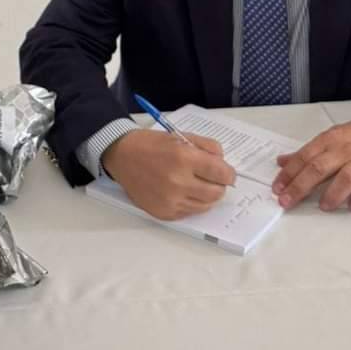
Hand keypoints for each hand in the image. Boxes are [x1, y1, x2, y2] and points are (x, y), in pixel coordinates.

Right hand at [101, 129, 235, 221]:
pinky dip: (191, 203)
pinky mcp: (164, 212)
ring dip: (206, 196)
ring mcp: (170, 200)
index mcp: (184, 158)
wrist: (122, 156)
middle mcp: (178, 181)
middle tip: (213, 179)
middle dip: (219, 185)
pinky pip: (189, 213)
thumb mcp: (181, 136)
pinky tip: (183, 192)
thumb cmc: (151, 144)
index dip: (228, 173)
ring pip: (205, 206)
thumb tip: (223, 163)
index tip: (227, 173)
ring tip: (197, 184)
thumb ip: (207, 147)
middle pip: (216, 193)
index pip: (222, 173)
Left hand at [273, 116, 350, 212]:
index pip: (305, 157)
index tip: (277, 188)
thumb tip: (282, 162)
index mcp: (330, 140)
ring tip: (323, 207)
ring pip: (346, 177)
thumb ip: (307, 152)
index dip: (289, 173)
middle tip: (287, 202)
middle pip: (319, 168)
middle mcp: (345, 150)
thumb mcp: (331, 137)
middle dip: (301, 186)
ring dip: (333, 193)